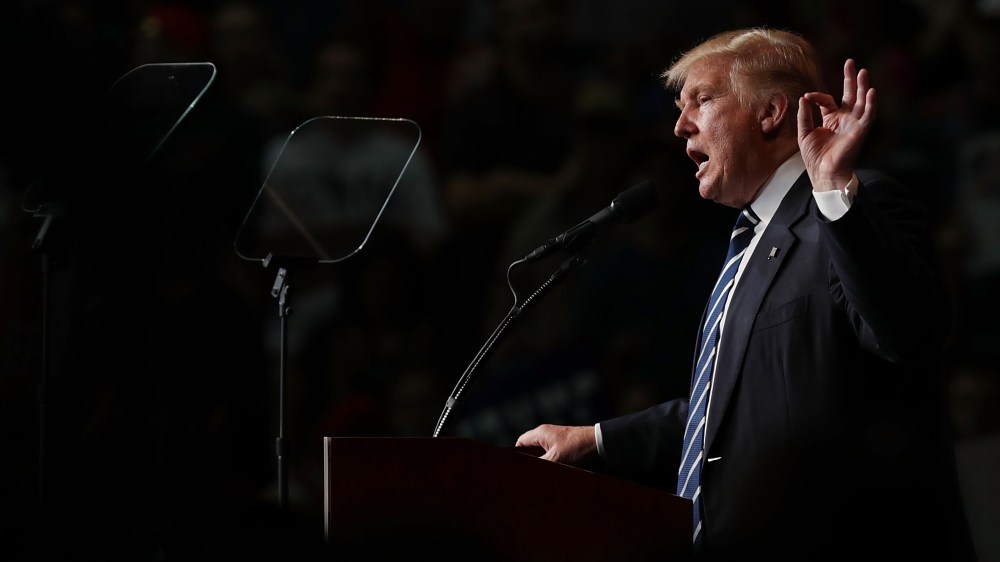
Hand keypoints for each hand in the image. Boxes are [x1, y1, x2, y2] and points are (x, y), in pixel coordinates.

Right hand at [515, 424, 598, 465]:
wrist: (597, 442)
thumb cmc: (576, 447)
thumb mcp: (556, 459)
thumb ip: (541, 465)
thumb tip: (529, 473)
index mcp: (540, 433)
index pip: (520, 443)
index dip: (516, 455)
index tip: (516, 467)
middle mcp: (545, 433)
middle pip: (529, 447)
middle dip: (528, 459)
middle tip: (527, 472)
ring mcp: (554, 438)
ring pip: (540, 450)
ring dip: (540, 460)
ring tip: (539, 472)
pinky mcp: (562, 443)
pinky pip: (549, 452)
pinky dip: (548, 459)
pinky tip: (551, 469)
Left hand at [796, 58, 876, 191]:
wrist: (823, 173)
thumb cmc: (815, 157)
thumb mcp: (805, 133)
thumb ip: (804, 116)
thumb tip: (804, 98)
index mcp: (832, 119)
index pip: (828, 100)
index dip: (818, 96)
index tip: (807, 96)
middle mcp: (845, 119)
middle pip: (850, 95)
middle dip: (851, 79)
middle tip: (851, 62)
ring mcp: (854, 124)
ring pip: (861, 101)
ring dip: (863, 87)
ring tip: (863, 71)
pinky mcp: (860, 131)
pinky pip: (868, 115)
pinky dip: (870, 103)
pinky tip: (871, 91)